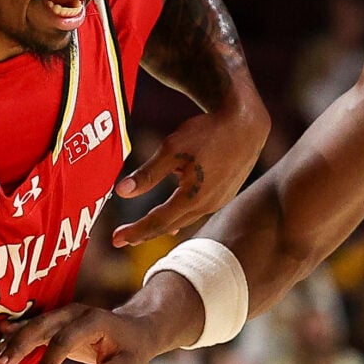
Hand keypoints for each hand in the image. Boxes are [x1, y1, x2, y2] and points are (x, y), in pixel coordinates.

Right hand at [0, 302, 175, 363]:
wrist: (135, 332)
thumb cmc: (133, 354)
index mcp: (94, 321)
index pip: (65, 341)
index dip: (49, 363)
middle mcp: (75, 313)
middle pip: (41, 327)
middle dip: (18, 346)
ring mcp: (62, 315)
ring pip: (32, 326)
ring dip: (9, 342)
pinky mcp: (54, 323)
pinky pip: (30, 328)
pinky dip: (12, 337)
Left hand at [110, 101, 268, 246]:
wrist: (247, 124)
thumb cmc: (209, 132)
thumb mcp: (172, 149)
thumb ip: (147, 173)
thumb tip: (121, 193)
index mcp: (193, 197)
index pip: (157, 222)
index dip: (135, 231)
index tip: (116, 239)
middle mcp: (207, 205)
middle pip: (169, 225)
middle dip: (144, 233)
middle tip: (121, 240)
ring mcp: (218, 201)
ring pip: (184, 219)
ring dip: (161, 226)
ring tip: (143, 232)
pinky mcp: (224, 193)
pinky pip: (196, 211)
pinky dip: (179, 216)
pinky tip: (173, 217)